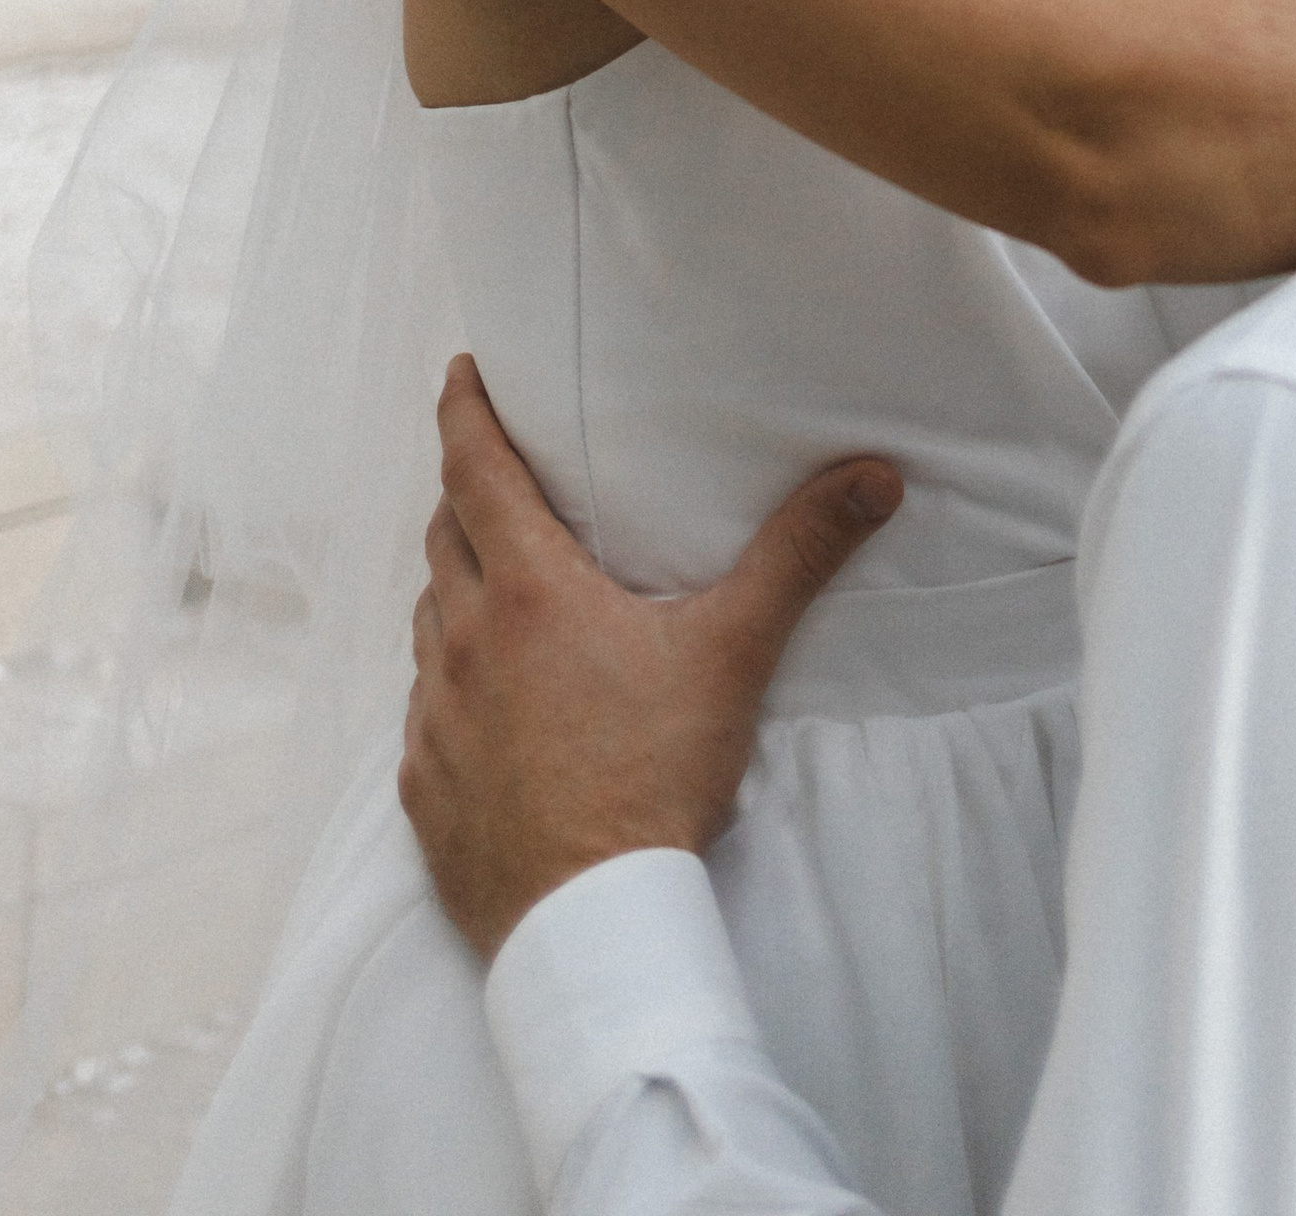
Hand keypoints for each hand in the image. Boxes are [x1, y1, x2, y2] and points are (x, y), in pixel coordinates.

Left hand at [400, 355, 901, 961]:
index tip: (461, 373)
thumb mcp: (734, 653)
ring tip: (492, 583)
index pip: (474, 471)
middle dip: (464, 495)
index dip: (463, 412)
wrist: (588, 922)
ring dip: (455, 587)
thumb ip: (799, 556)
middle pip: (444, 537)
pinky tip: (484, 702)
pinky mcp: (424, 787)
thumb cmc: (655, 778)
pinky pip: (423, 710)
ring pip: (430, 621)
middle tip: (492, 473)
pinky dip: (449, 680)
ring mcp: (436, 718)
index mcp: (529, 592)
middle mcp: (465, 641)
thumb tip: (872, 477)